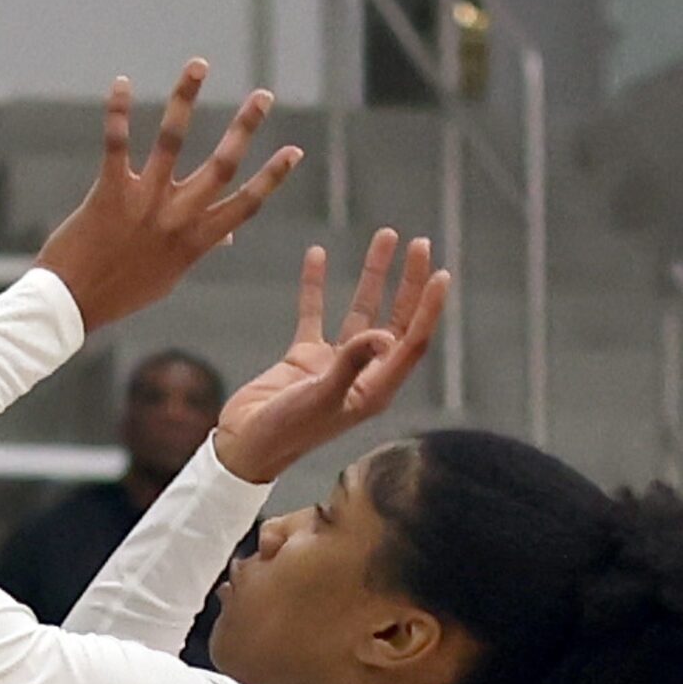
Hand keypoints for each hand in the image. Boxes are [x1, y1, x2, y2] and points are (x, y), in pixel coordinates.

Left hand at [35, 62, 302, 331]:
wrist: (72, 306)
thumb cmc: (121, 291)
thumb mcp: (169, 276)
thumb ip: (198, 249)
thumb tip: (229, 237)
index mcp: (196, 242)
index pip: (246, 206)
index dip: (273, 177)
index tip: (294, 150)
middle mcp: (176, 218)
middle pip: (222, 166)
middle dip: (245, 128)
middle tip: (263, 95)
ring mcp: (144, 203)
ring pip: (172, 141)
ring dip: (187, 98)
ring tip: (199, 65)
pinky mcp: (109, 193)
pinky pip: (117, 144)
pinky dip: (119, 112)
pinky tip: (123, 82)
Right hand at [213, 231, 447, 484]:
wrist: (242, 446)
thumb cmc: (284, 433)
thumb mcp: (320, 398)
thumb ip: (350, 364)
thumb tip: (383, 334)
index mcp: (374, 390)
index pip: (411, 342)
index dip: (427, 308)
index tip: (439, 272)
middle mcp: (361, 374)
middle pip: (395, 319)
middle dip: (408, 282)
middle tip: (419, 243)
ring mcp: (333, 364)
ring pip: (360, 310)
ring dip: (373, 275)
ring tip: (385, 237)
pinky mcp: (303, 358)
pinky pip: (314, 314)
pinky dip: (315, 286)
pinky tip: (317, 255)